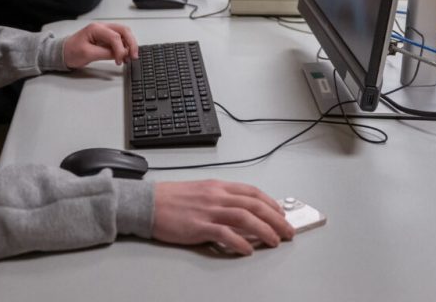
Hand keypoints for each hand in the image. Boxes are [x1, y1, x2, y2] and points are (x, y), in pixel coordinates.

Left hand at [62, 23, 137, 68]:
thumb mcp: (88, 54)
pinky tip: (125, 55)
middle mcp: (102, 27)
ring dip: (129, 44)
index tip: (120, 60)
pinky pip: (119, 39)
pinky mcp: (105, 38)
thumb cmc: (71, 52)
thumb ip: (105, 53)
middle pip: (123, 30)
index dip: (120, 49)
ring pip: (124, 34)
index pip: (115, 36)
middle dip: (131, 43)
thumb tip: (120, 55)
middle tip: (134, 56)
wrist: (62, 53)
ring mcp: (104, 32)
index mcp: (96, 28)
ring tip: (130, 57)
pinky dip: (125, 47)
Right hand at [152, 181, 293, 255]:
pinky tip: (248, 249)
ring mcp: (208, 211)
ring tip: (275, 241)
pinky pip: (224, 234)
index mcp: (218, 186)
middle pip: (254, 205)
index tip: (281, 214)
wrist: (148, 203)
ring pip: (244, 218)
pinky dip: (239, 242)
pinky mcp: (198, 226)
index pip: (252, 192)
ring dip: (264, 230)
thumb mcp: (201, 191)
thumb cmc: (172, 199)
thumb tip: (242, 210)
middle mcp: (216, 196)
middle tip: (287, 231)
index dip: (271, 203)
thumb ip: (221, 198)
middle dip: (275, 219)